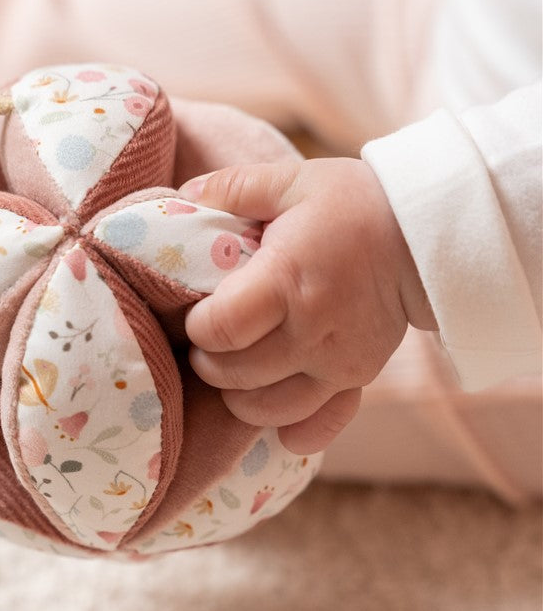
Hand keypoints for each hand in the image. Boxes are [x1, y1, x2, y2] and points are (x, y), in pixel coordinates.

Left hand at [180, 158, 435, 453]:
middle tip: (209, 344)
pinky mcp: (358, 378)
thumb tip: (184, 195)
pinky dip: (292, 430)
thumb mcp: (294, 181)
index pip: (222, 329)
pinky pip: (318, 424)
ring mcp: (337, 362)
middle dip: (209, 363)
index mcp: (287, 280)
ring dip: (239, 397)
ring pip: (268, 409)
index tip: (197, 314)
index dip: (198, 327)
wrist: (426, 235)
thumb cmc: (354, 204)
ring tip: (235, 371)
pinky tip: (277, 423)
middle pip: (236, 374)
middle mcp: (312, 330)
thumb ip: (235, 188)